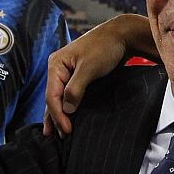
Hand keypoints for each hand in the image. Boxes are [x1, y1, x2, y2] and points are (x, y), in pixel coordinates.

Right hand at [43, 14, 153, 135]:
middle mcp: (58, 69)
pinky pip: (68, 95)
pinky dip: (67, 107)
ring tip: (56, 133)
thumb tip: (67, 109)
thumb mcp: (89, 68)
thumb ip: (76, 88)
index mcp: (56, 64)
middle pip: (53, 98)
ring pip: (59, 98)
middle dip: (56, 118)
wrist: (121, 36)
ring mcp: (67, 73)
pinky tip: (66, 117)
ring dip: (59, 115)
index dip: (58, 115)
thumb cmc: (104, 47)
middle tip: (61, 137)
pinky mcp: (77, 76)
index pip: (52, 95)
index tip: (67, 130)